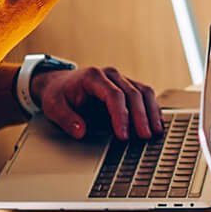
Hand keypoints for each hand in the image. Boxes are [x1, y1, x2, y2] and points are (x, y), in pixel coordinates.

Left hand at [30, 65, 162, 141]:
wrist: (61, 84)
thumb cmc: (59, 94)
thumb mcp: (53, 106)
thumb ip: (66, 119)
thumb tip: (80, 131)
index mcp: (93, 77)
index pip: (114, 95)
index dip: (121, 116)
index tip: (123, 135)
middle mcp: (111, 75)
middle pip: (133, 94)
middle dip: (140, 117)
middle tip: (144, 136)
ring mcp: (121, 80)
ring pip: (144, 92)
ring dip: (152, 112)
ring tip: (155, 131)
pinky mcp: (128, 87)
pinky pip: (145, 95)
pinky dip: (153, 109)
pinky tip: (157, 123)